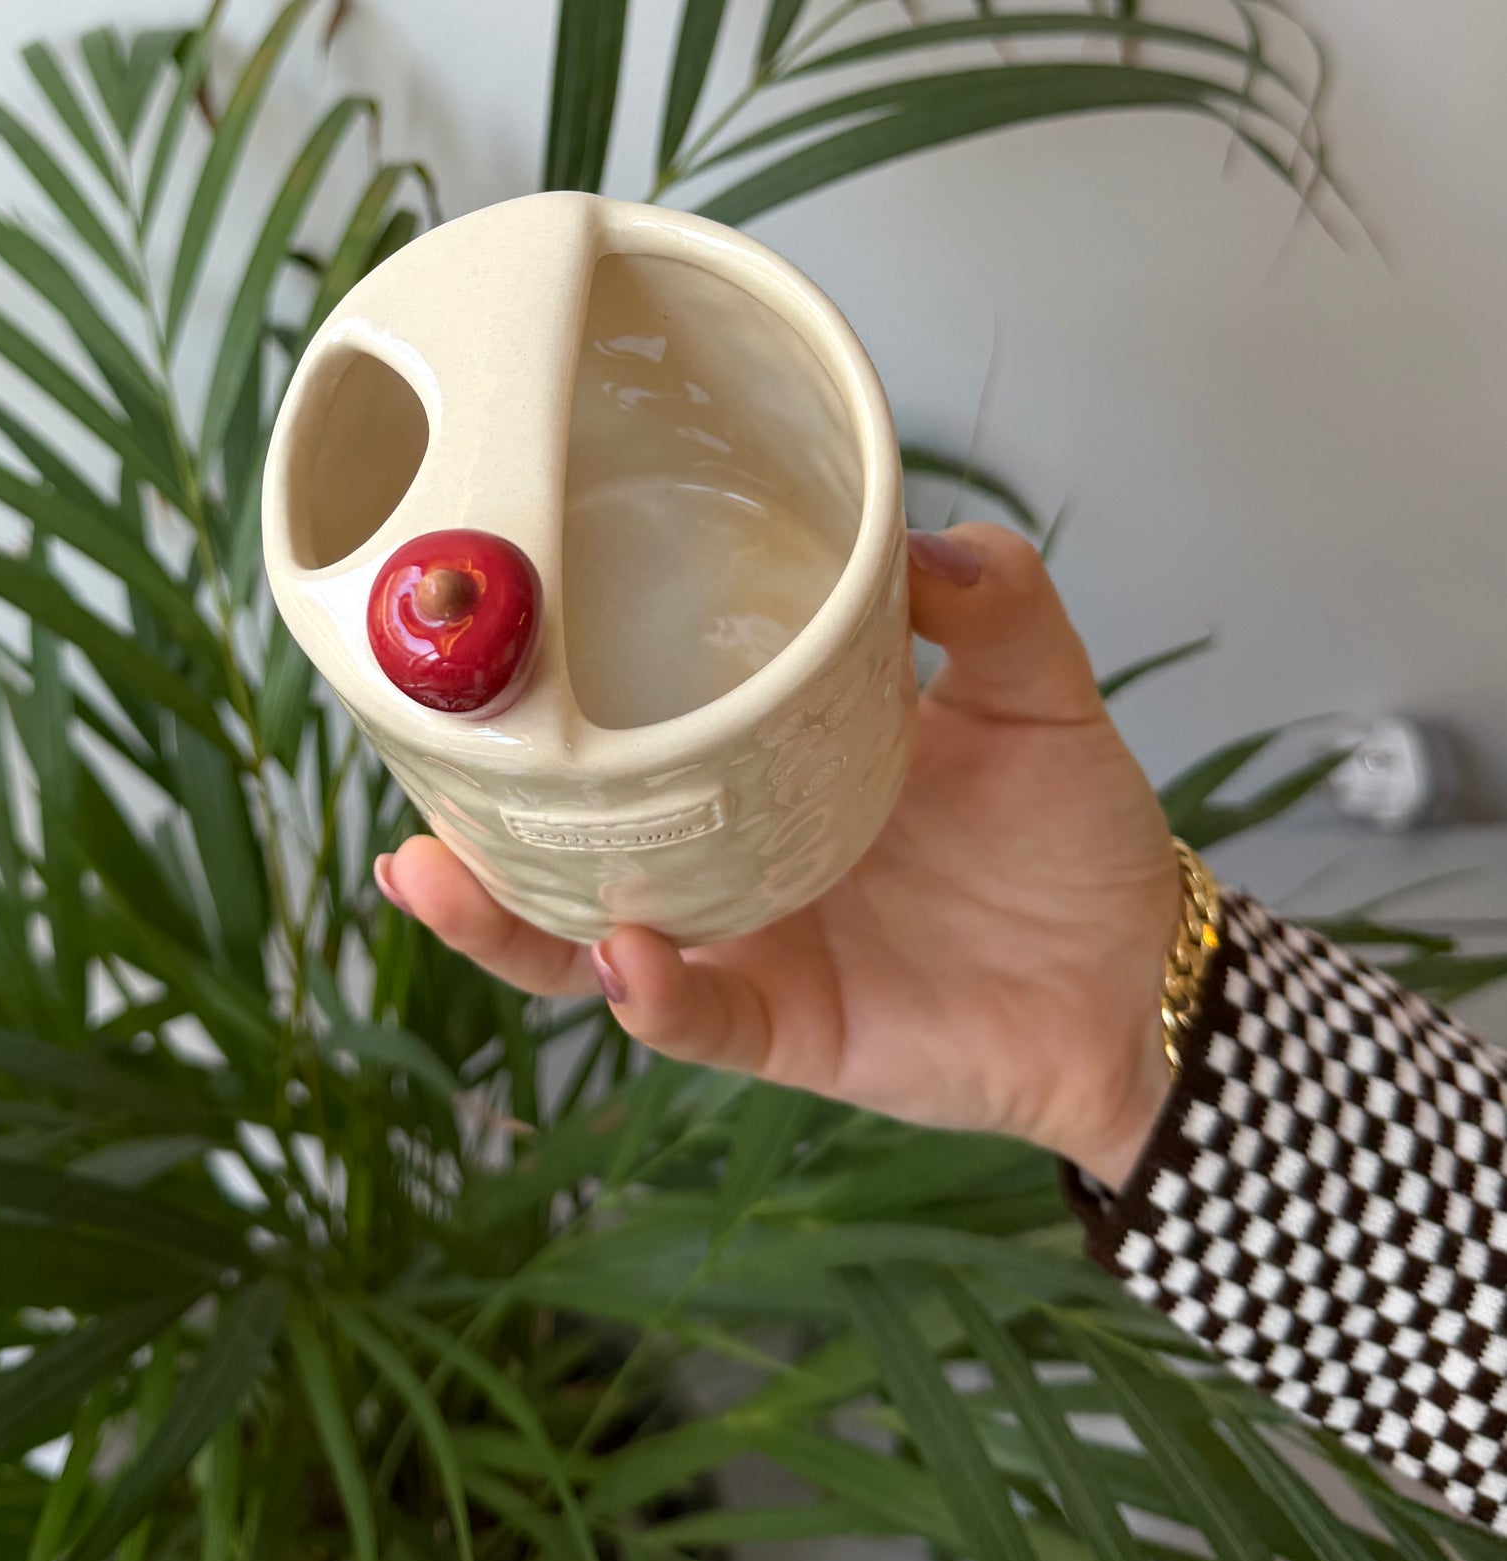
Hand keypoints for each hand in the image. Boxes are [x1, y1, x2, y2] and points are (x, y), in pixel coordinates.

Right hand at [378, 524, 1181, 1187]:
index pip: (637, 730)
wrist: (1150, 981)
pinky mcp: (790, 1028)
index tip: (476, 635)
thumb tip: (921, 532)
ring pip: (588, 944)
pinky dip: (658, 995)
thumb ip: (993, 602)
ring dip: (505, 920)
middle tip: (409, 759)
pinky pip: (700, 1019)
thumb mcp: (1038, 693)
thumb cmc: (1079, 839)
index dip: (551, 700)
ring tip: (436, 872)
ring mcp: (749, 945)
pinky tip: (627, 956)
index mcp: (768, 766)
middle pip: (568, 842)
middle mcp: (733, 855)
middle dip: (473, 815)